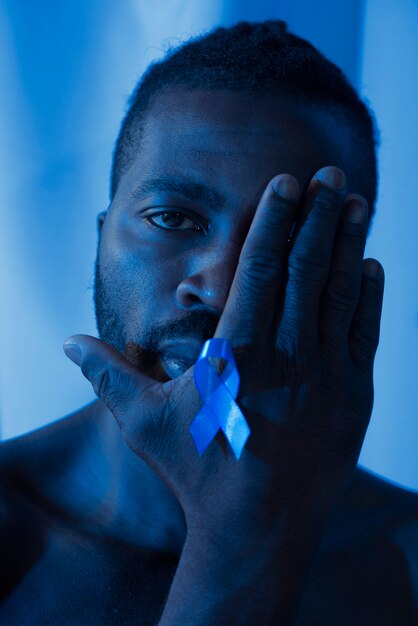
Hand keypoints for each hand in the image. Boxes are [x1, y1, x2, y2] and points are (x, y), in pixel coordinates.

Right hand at [64, 165, 383, 548]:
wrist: (258, 531)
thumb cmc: (199, 472)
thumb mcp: (145, 422)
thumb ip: (109, 374)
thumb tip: (68, 342)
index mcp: (236, 353)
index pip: (258, 269)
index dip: (273, 221)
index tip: (285, 184)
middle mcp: (287, 356)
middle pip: (305, 269)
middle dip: (318, 216)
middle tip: (331, 174)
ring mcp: (327, 375)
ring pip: (340, 293)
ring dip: (348, 243)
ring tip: (357, 202)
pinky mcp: (354, 397)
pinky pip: (365, 333)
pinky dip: (368, 295)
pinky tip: (370, 266)